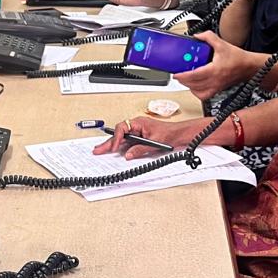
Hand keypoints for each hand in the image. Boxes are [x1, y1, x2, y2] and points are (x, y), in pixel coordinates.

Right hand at [91, 116, 205, 159]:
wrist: (179, 135)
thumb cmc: (170, 133)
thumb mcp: (154, 143)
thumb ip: (140, 149)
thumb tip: (128, 154)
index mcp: (139, 122)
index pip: (122, 128)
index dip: (116, 138)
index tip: (113, 147)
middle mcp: (136, 126)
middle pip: (119, 134)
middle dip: (108, 142)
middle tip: (98, 150)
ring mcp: (137, 132)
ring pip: (122, 138)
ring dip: (112, 145)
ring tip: (101, 150)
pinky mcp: (140, 138)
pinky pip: (128, 142)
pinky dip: (120, 147)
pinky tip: (114, 151)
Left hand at [174, 31, 261, 100]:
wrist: (248, 67)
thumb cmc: (238, 58)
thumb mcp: (222, 44)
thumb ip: (208, 37)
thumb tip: (197, 36)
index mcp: (215, 70)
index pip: (195, 75)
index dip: (183, 75)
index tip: (176, 73)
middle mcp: (215, 81)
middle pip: (194, 85)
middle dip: (183, 80)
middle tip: (177, 75)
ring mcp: (216, 87)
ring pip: (198, 92)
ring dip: (189, 86)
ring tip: (184, 80)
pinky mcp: (218, 90)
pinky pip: (204, 96)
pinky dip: (197, 92)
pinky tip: (194, 86)